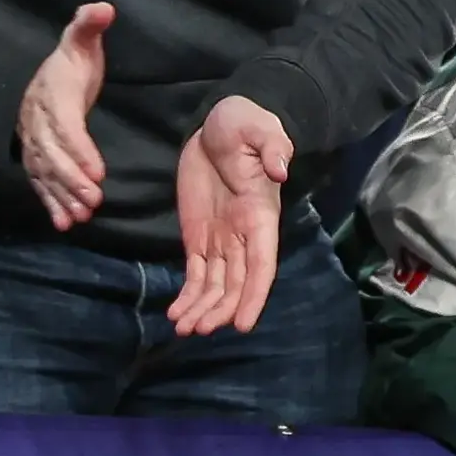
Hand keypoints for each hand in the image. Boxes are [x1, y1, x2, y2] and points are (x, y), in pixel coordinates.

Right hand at [17, 2, 111, 229]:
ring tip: (81, 215)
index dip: (78, 149)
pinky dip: (50, 204)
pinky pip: (39, 183)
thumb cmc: (71, 61)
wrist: (41, 78)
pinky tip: (63, 223)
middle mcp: (37, 122)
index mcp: (52, 95)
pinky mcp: (36, 158)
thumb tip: (104, 8)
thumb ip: (89, 24)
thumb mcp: (81, 40)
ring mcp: (33, 142)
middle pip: (51, 155)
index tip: (97, 170)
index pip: (64, 125)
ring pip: (44, 173)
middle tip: (94, 199)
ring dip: (61, 196)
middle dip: (71, 179)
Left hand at [170, 94, 291, 335]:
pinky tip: (176, 315)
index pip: (261, 264)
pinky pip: (196, 273)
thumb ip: (272, 149)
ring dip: (202, 309)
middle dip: (220, 309)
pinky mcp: (199, 237)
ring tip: (183, 330)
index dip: (254, 295)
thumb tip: (280, 170)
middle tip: (199, 330)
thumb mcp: (259, 130)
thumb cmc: (244, 125)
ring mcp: (221, 239)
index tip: (242, 324)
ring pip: (216, 285)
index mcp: (261, 217)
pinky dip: (187, 296)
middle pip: (236, 283)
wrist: (217, 124)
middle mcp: (244, 236)